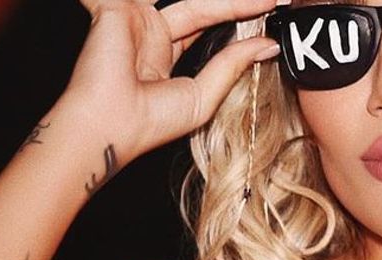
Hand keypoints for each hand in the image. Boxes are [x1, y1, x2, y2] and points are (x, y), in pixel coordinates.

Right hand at [62, 0, 280, 162]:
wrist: (109, 125)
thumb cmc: (148, 122)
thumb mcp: (202, 96)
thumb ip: (232, 66)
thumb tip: (267, 45)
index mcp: (162, 54)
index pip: (207, 22)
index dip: (239, 13)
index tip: (273, 4)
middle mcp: (148, 32)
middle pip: (200, 5)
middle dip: (235, 1)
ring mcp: (132, 17)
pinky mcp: (116, 7)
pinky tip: (213, 0)